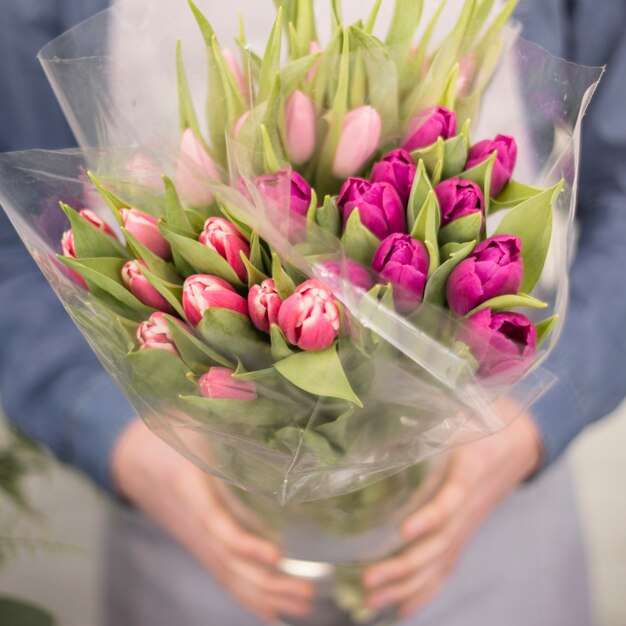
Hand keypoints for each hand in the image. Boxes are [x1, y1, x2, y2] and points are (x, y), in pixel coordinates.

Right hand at [111, 419, 313, 621]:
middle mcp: (190, 519)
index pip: (215, 522)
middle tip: (307, 590)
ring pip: (226, 574)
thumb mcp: (194, 417)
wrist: (131, 455)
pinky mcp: (198, 543)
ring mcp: (193, 537)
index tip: (276, 554)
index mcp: (188, 484)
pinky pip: (221, 574)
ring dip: (263, 594)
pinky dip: (245, 595)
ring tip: (302, 603)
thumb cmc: (170, 430)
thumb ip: (229, 418)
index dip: (243, 543)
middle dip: (267, 581)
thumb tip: (280, 412)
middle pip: (227, 560)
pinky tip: (271, 610)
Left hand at [363, 404, 542, 618]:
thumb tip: (373, 420)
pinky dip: (425, 591)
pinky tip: (402, 610)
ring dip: (406, 585)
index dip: (431, 517)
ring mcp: (467, 525)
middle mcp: (469, 506)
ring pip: (440, 563)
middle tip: (367, 578)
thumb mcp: (451, 414)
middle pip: (440, 543)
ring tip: (371, 599)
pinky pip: (447, 568)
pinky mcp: (463, 534)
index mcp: (468, 470)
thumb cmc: (475, 423)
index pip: (451, 500)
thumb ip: (419, 418)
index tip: (404, 531)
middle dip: (404, 566)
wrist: (516, 441)